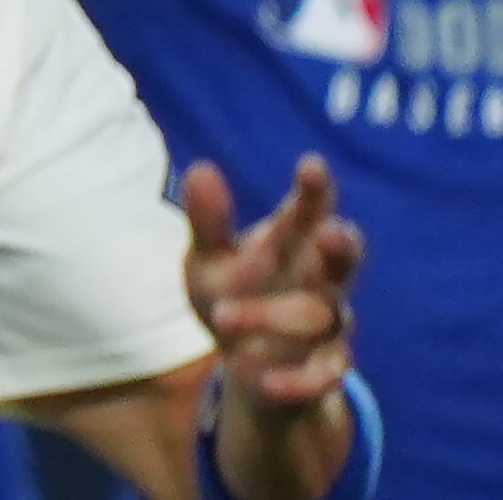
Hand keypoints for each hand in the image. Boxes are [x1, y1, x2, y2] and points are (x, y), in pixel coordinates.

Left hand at [187, 158, 360, 413]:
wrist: (247, 362)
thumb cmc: (232, 292)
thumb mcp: (209, 258)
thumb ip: (208, 220)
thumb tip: (199, 167)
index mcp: (293, 243)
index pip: (310, 211)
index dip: (315, 190)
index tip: (311, 164)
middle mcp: (319, 279)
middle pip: (342, 260)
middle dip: (340, 248)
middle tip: (331, 235)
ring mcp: (328, 324)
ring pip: (318, 315)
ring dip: (274, 317)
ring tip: (224, 316)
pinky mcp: (325, 368)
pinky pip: (323, 372)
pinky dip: (298, 378)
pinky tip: (262, 378)